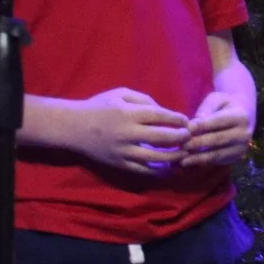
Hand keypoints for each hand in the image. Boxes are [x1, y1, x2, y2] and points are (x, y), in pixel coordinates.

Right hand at [66, 87, 189, 174]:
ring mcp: (123, 151)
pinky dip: (158, 170)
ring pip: (155, 157)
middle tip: (190, 137)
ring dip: (174, 156)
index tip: (186, 121)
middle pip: (162, 138)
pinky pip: (142, 170)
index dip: (177, 119)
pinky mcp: (119, 164)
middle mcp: (127, 133)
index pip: (161, 116)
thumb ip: (144, 100)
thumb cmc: (99, 107)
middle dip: (180, 138)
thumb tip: (164, 111)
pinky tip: (168, 167)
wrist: (73, 128)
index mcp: (129, 113)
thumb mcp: (120, 93)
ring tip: (184, 152)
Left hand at [181, 91, 253, 167]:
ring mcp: (240, 148)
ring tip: (181, 159)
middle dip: (198, 143)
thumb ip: (206, 108)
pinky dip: (200, 162)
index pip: (220, 121)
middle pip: (218, 139)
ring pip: (217, 154)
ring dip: (198, 157)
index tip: (188, 128)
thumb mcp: (217, 100)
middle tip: (182, 145)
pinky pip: (215, 161)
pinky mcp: (234, 158)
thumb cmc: (224, 106)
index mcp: (241, 117)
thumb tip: (194, 124)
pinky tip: (187, 162)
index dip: (203, 125)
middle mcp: (244, 134)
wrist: (241, 118)